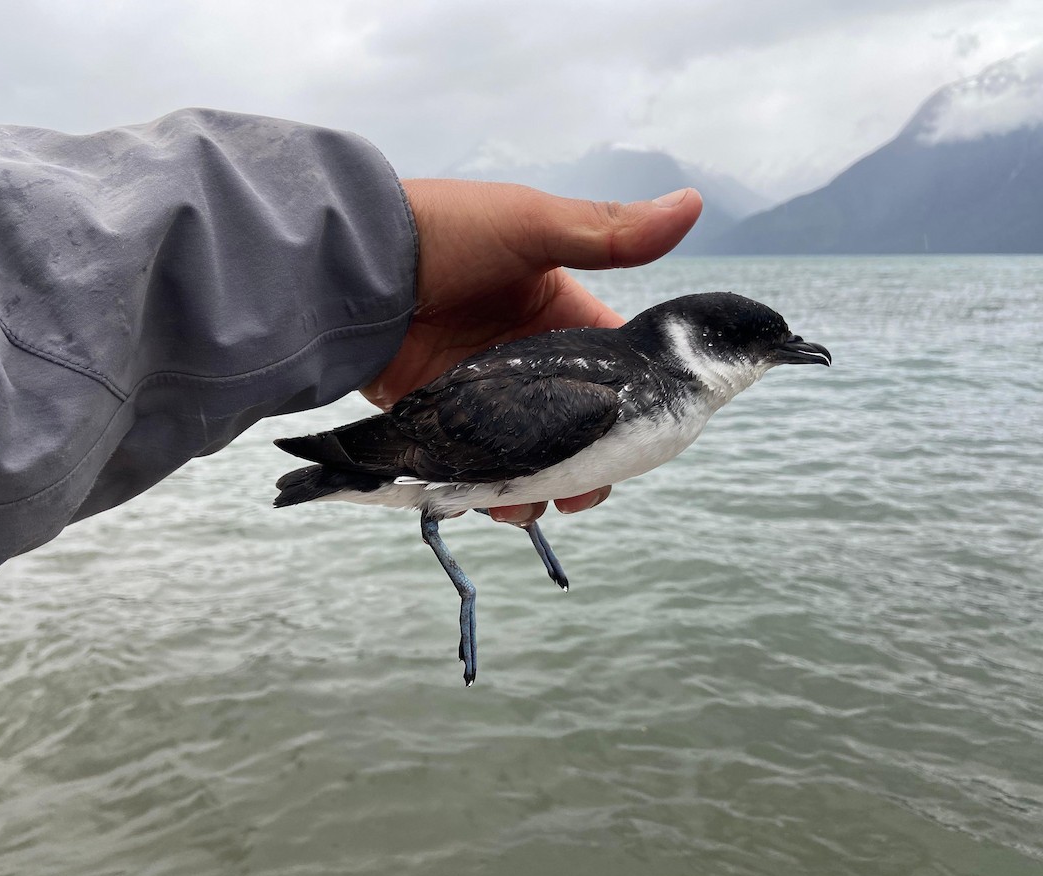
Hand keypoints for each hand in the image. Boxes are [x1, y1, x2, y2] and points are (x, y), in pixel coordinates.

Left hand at [362, 179, 701, 524]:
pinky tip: (493, 503)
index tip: (647, 439)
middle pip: (579, 427)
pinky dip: (493, 491)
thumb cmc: (443, 233)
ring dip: (541, 486)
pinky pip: (481, 467)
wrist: (349, 266)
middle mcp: (528, 359)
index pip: (618, 369)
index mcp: (560, 313)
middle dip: (590, 463)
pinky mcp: (445, 422)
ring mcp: (486, 394)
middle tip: (585, 489)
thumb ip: (610, 233)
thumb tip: (693, 203)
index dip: (637, 406)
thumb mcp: (532, 226)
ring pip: (533, 456)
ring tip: (531, 505)